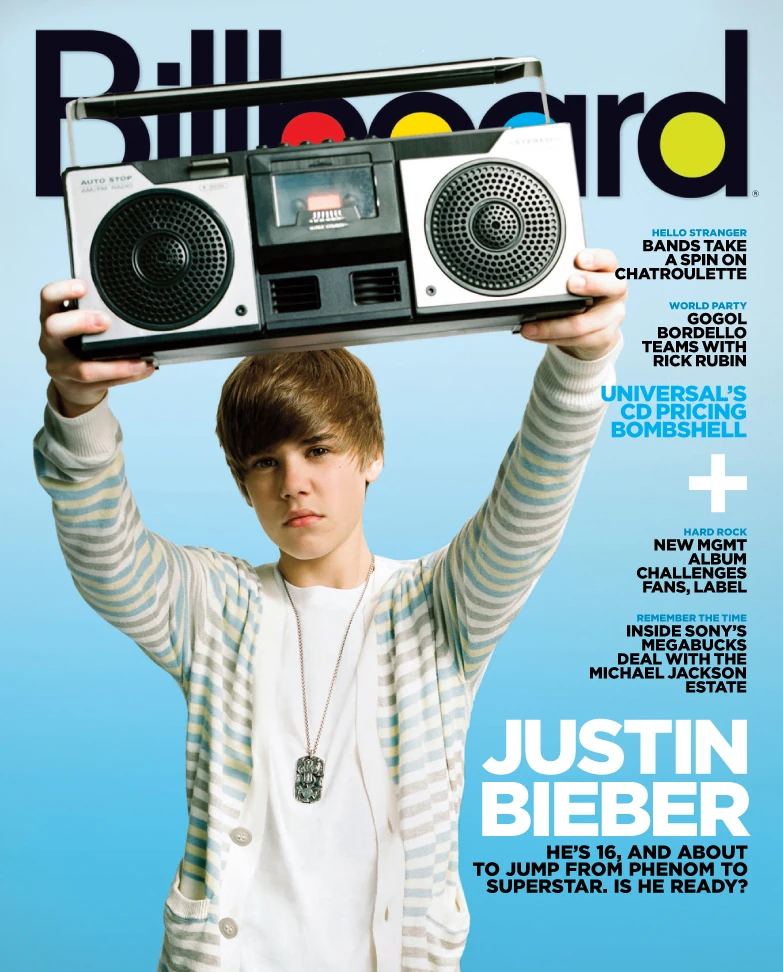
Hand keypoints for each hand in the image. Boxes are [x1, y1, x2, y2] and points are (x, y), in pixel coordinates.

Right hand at [39, 279, 154, 416]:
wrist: (71, 386)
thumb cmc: (77, 347)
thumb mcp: (78, 326)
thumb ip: (93, 314)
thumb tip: (135, 305)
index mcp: (52, 318)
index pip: (48, 297)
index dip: (62, 290)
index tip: (83, 287)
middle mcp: (51, 341)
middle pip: (54, 328)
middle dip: (80, 322)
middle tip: (105, 321)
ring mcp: (61, 366)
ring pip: (82, 369)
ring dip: (116, 366)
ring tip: (139, 361)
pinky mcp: (76, 386)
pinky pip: (104, 383)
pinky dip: (127, 376)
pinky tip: (143, 369)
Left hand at [520, 248, 625, 359]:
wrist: (592, 332)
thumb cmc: (580, 300)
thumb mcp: (573, 284)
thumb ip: (562, 278)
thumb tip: (529, 281)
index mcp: (607, 272)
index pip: (608, 260)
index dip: (596, 258)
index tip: (579, 259)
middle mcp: (615, 293)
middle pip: (614, 286)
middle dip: (591, 284)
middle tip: (570, 283)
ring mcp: (613, 317)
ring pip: (585, 323)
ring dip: (553, 327)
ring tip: (530, 327)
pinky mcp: (605, 338)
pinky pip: (578, 340)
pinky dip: (552, 338)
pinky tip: (537, 336)